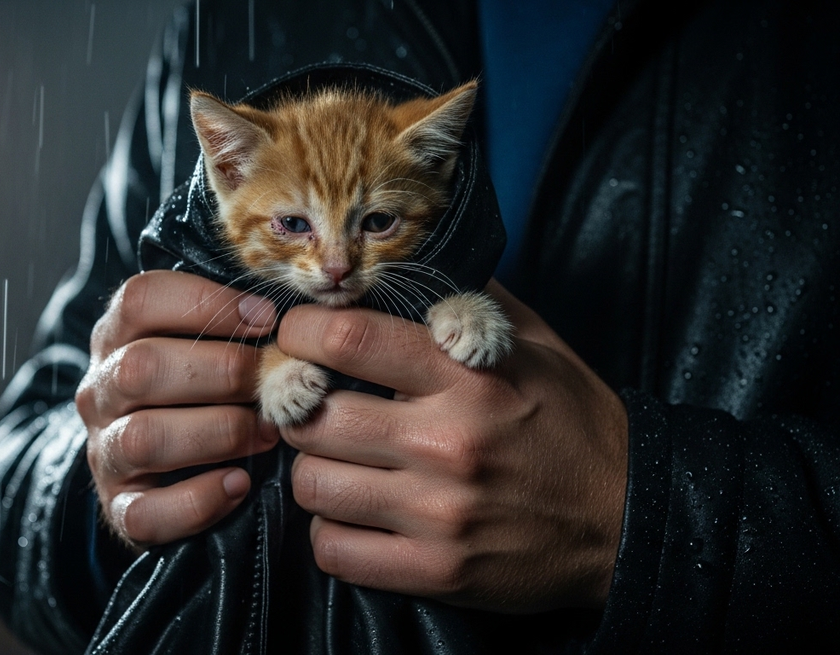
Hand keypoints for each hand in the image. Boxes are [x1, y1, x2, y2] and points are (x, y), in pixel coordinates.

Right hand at [75, 270, 280, 547]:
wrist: (163, 472)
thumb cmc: (204, 392)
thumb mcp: (207, 346)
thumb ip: (236, 325)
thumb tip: (297, 315)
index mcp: (117, 337)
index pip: (139, 300)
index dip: (205, 303)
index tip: (265, 320)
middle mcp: (100, 391)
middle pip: (141, 367)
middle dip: (222, 372)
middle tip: (275, 384)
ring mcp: (104, 452)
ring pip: (142, 438)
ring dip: (218, 432)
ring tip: (267, 434)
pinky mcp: (119, 509)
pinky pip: (145, 512)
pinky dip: (199, 500)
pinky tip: (239, 484)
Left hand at [276, 279, 627, 611]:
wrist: (631, 518)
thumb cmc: (574, 424)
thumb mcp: (534, 345)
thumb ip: (468, 301)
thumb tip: (409, 260)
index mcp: (466, 374)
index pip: (347, 338)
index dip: (300, 334)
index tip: (296, 338)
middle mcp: (446, 442)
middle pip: (313, 418)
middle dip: (300, 410)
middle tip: (313, 408)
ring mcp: (439, 512)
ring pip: (312, 486)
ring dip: (313, 473)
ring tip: (338, 465)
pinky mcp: (437, 570)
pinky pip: (335, 551)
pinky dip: (331, 533)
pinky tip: (354, 516)